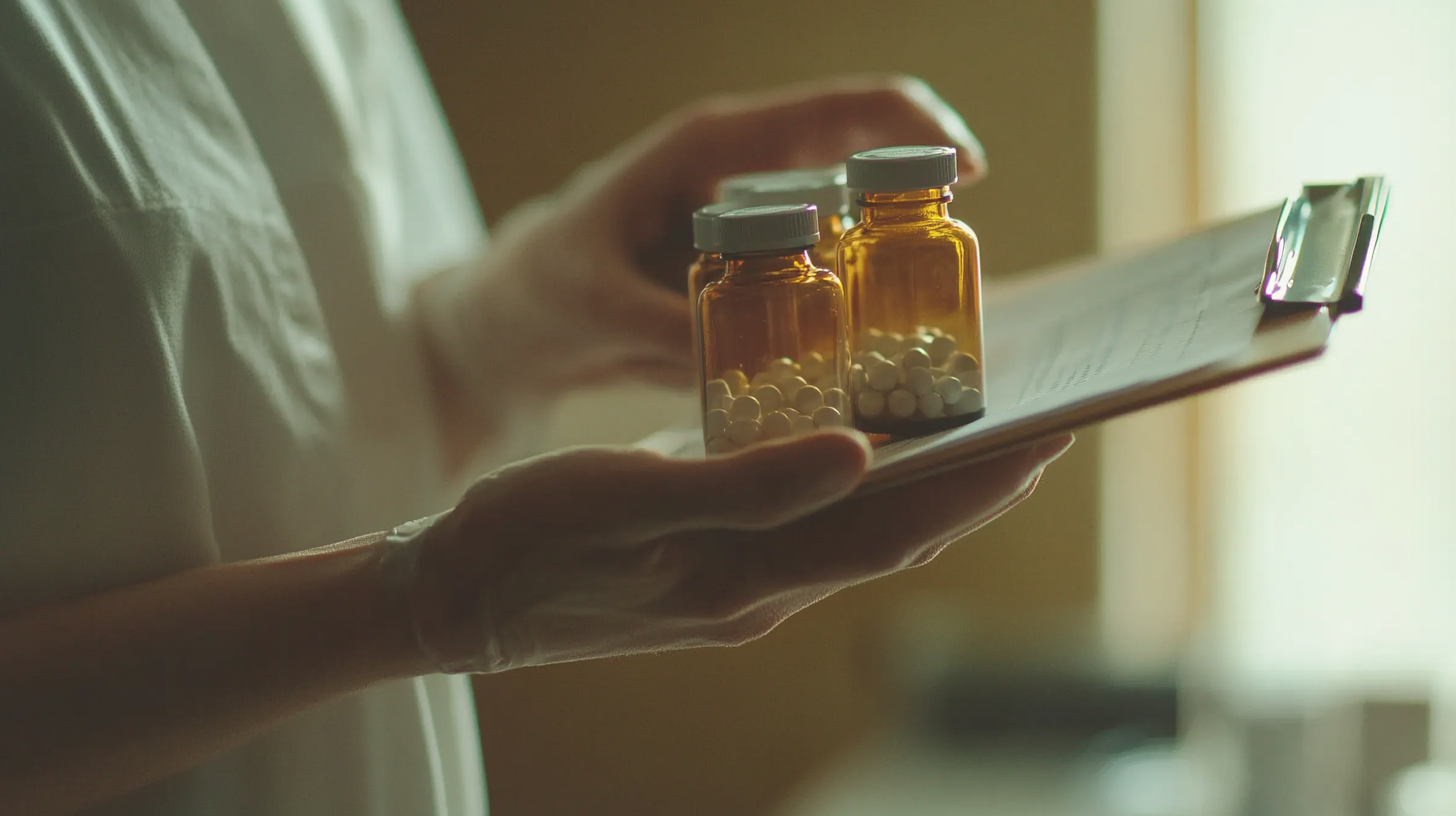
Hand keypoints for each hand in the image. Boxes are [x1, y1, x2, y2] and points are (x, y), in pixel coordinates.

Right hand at [384, 431, 1071, 672]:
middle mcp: (758, 593)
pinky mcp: (706, 576)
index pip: (899, 528)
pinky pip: (808, 535)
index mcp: (749, 575)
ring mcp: (734, 592)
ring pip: (856, 538)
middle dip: (977, 486)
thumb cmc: (527, 535)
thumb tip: (865, 456)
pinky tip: (861, 458)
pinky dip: (856, 496)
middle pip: (894, 536)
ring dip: (925, 492)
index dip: (982, 485)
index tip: (1052, 432)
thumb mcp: (628, 495)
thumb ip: (746, 483)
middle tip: (1045, 423)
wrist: (453, 598)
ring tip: (977, 434)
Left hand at [415, 76, 987, 447]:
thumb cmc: (539, 289)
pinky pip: (827, 292)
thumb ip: (667, 326)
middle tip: (950, 288)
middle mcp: (750, 178)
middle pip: (871, 169)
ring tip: (916, 343)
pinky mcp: (757, 283)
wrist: (511, 325)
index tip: (970, 175)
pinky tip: (863, 373)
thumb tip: (762, 362)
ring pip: (857, 238)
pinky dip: (854, 325)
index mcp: (717, 147)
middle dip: (923, 220)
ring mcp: (759, 232)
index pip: (844, 109)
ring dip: (894, 282)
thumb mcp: (594, 304)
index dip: (918, 128)